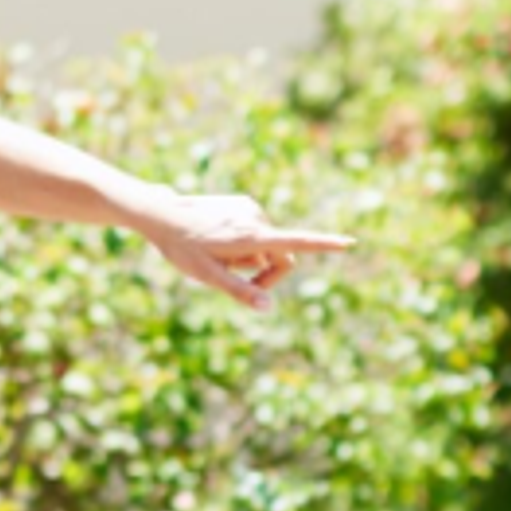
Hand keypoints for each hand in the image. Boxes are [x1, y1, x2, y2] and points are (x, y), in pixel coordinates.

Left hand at [145, 192, 353, 309]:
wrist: (162, 213)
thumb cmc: (183, 248)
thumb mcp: (208, 276)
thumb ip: (240, 291)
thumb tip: (268, 307)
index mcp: (251, 237)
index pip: (295, 243)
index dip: (323, 245)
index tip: (348, 243)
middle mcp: (256, 218)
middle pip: (282, 256)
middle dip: (266, 274)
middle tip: (234, 280)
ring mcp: (250, 208)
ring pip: (266, 245)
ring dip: (251, 258)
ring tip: (217, 254)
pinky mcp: (243, 203)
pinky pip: (256, 231)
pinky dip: (244, 243)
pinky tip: (217, 240)